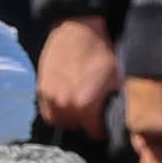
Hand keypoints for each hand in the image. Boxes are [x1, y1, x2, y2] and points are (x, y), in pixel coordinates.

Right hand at [37, 14, 122, 142]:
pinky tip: (65, 99)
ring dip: (69, 117)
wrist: (78, 30)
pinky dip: (56, 109)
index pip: (94, 133)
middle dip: (85, 122)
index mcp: (86, 105)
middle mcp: (65, 105)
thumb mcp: (117, 78)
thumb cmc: (100, 52)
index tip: (104, 121)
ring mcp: (50, 98)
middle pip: (76, 128)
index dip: (102, 128)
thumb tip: (120, 119)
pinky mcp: (41, 90)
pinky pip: (47, 111)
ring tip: (78, 105)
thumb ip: (117, 103)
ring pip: (60, 121)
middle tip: (92, 109)